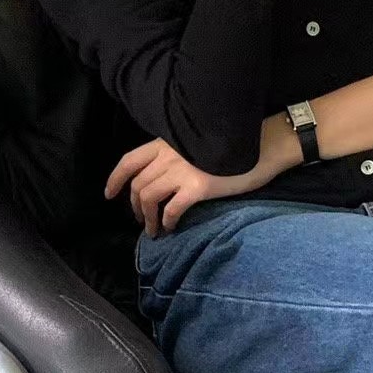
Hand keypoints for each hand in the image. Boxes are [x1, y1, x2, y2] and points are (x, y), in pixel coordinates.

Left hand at [105, 137, 263, 236]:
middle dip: (135, 206)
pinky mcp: (197, 186)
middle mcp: (169, 154)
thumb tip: (164, 176)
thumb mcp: (196, 143)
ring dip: (147, 218)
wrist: (263, 146)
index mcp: (167, 142)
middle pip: (138, 184)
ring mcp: (182, 170)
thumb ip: (177, 154)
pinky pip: (172, 209)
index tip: (109, 194)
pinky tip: (171, 228)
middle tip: (141, 220)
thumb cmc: (232, 146)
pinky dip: (166, 221)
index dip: (115, 179)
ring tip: (154, 231)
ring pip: (148, 197)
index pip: (130, 160)